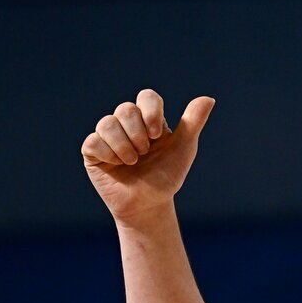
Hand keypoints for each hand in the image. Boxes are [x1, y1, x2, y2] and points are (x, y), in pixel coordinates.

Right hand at [81, 90, 213, 222]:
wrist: (149, 205)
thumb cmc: (166, 176)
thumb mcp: (183, 149)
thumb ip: (193, 123)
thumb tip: (209, 99)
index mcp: (149, 119)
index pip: (146, 97)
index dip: (151, 112)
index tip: (157, 135)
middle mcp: (127, 124)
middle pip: (126, 109)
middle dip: (137, 133)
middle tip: (145, 153)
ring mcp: (108, 137)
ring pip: (107, 123)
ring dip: (123, 145)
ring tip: (132, 161)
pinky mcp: (93, 152)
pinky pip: (93, 142)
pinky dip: (108, 153)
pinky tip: (117, 164)